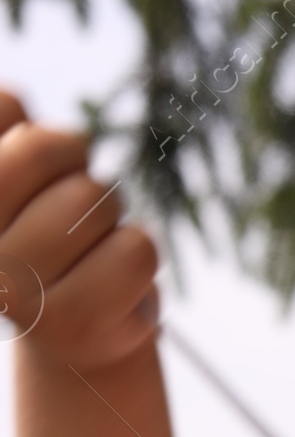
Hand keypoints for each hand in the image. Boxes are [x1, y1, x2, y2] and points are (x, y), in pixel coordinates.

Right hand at [0, 90, 158, 370]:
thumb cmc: (47, 236)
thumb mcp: (20, 173)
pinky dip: (139, 252)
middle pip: (39, 148)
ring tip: (90, 249)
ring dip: (108, 214)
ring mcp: (14, 290)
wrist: (75, 338)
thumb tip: (11, 99)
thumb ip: (6, 125)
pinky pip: (134, 248)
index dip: (41, 139)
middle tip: (76, 211)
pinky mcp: (73, 322)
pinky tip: (115, 282)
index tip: (41, 183)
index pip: (4, 107)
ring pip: (89, 196)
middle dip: (75, 168)